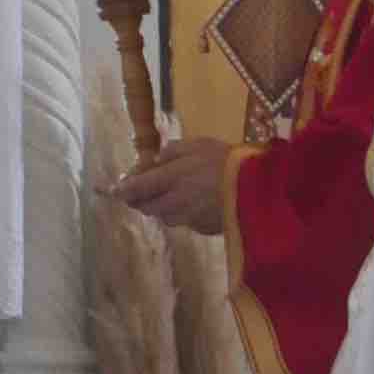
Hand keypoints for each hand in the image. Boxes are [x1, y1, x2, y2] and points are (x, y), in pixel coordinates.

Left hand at [112, 136, 229, 234]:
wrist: (258, 189)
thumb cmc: (227, 161)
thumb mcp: (197, 145)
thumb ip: (172, 152)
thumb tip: (155, 160)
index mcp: (171, 179)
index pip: (137, 188)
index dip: (124, 190)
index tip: (114, 191)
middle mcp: (175, 203)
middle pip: (148, 208)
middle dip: (141, 201)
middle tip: (140, 194)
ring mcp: (189, 219)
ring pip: (166, 217)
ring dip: (163, 209)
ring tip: (171, 197)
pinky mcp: (204, 229)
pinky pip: (187, 222)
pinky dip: (185, 214)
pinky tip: (196, 204)